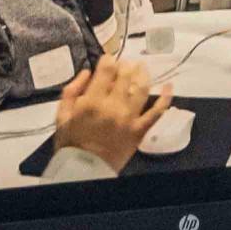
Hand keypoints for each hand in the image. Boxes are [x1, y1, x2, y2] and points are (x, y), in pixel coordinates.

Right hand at [53, 57, 171, 174]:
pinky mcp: (140, 130)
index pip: (107, 70)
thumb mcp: (61, 115)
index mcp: (92, 101)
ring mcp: (129, 118)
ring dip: (144, 74)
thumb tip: (86, 72)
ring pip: (143, 88)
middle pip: (127, 76)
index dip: (109, 60)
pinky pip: (157, 112)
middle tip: (125, 64)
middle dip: (126, 65)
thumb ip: (72, 91)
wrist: (82, 170)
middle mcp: (113, 107)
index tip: (108, 59)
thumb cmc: (70, 142)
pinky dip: (166, 97)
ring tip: (141, 68)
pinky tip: (169, 85)